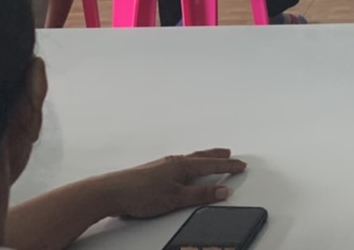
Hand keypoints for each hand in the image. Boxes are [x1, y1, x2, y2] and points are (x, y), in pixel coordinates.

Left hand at [100, 149, 246, 218]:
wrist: (112, 192)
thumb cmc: (141, 194)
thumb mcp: (176, 198)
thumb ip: (200, 194)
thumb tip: (222, 190)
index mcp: (182, 165)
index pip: (211, 165)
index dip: (228, 166)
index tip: (241, 165)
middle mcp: (174, 161)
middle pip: (201, 157)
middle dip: (217, 157)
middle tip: (230, 155)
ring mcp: (163, 165)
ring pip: (189, 160)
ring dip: (203, 159)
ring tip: (210, 160)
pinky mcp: (154, 172)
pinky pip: (178, 164)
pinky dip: (189, 165)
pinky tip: (184, 170)